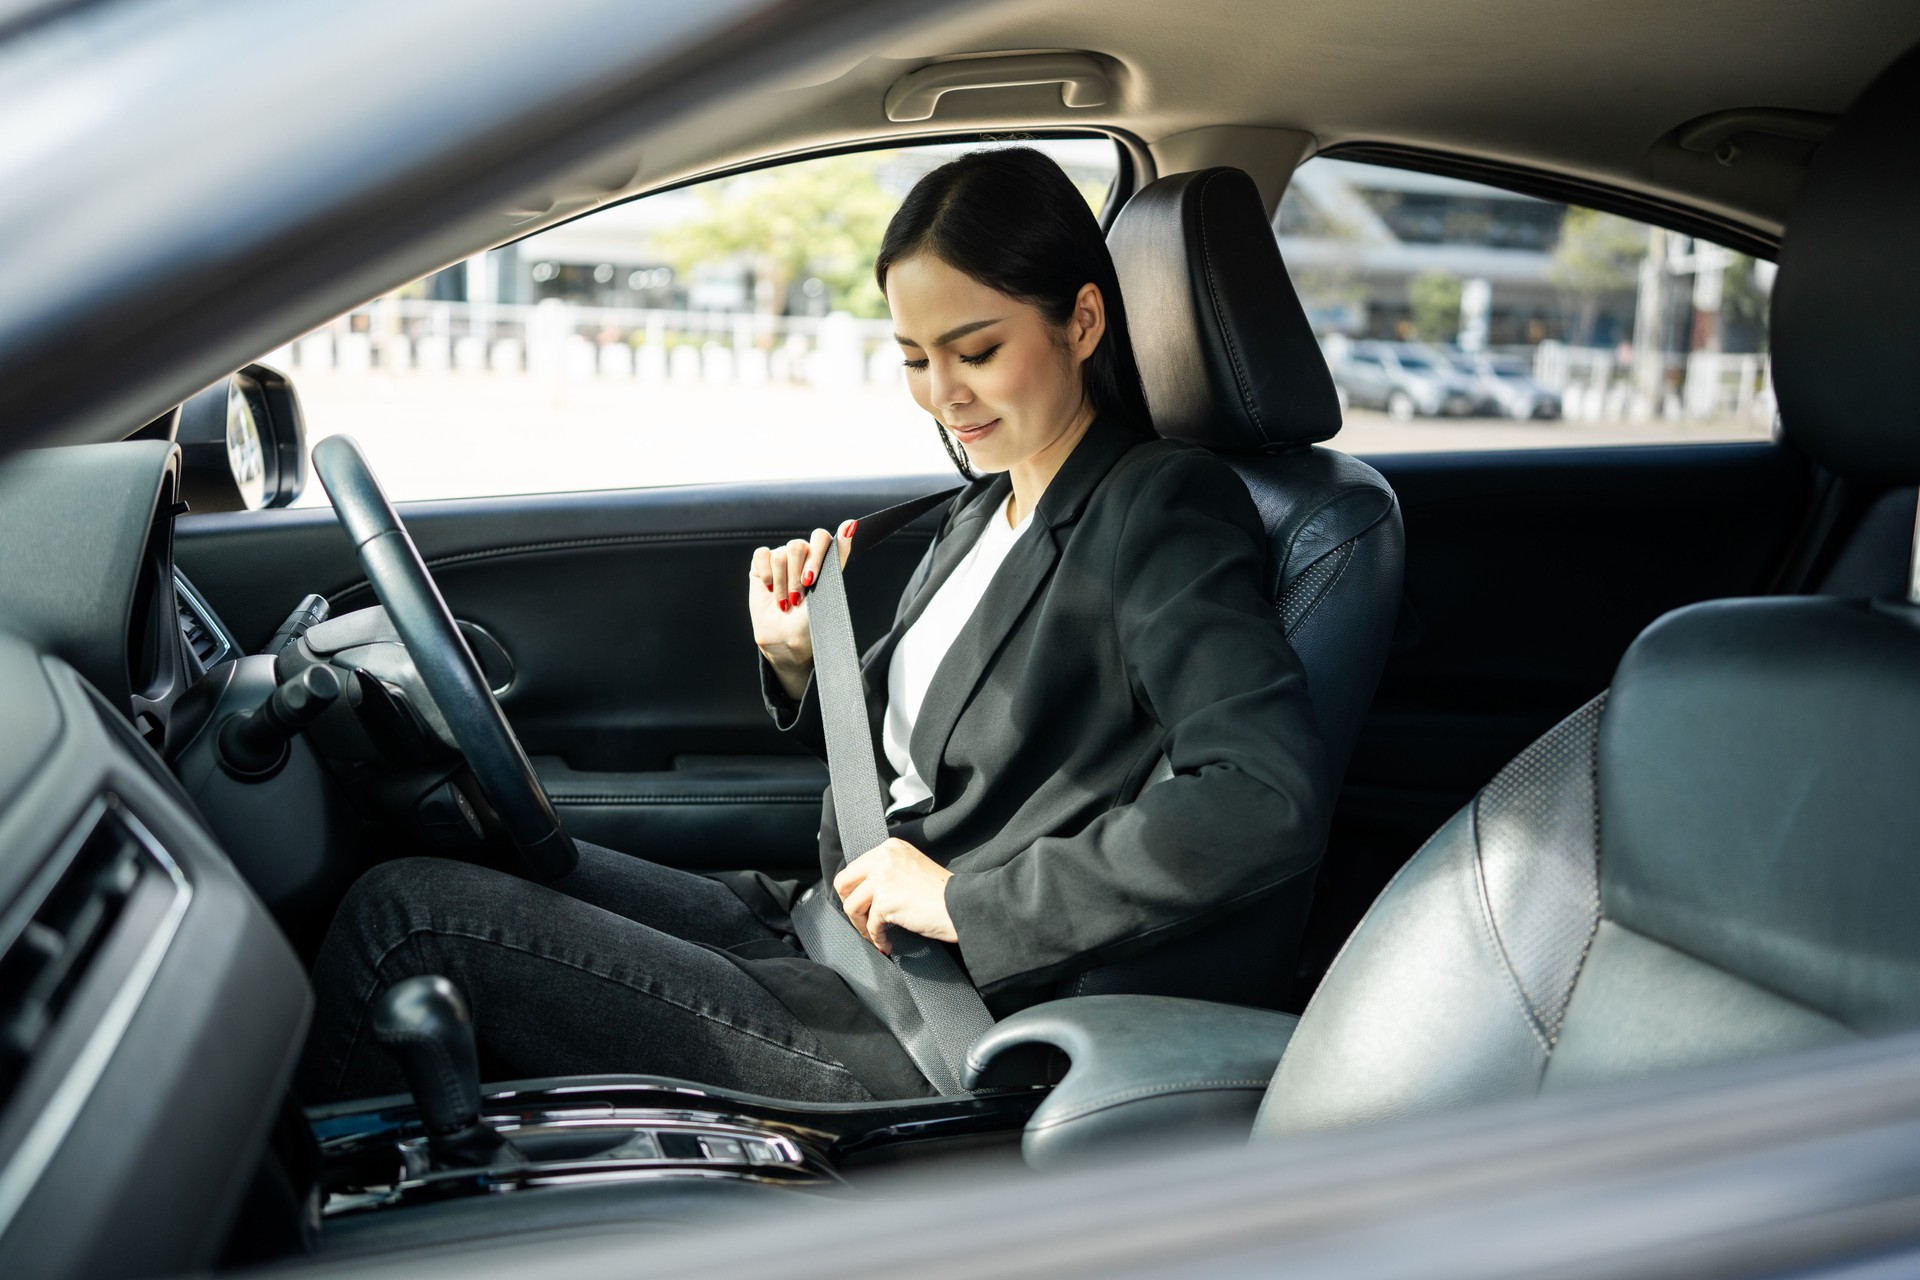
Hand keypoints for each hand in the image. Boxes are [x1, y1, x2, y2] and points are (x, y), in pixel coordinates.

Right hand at [750, 519, 855, 699]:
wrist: (786, 638)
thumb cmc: (812, 618)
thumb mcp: (829, 588)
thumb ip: (838, 556)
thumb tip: (852, 524)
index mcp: (822, 558)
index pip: (821, 538)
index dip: (815, 556)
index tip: (811, 580)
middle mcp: (802, 554)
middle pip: (797, 546)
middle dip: (796, 576)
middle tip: (797, 598)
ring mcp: (781, 558)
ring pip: (779, 555)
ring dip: (781, 583)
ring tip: (785, 602)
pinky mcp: (761, 564)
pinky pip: (762, 555)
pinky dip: (766, 575)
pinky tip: (770, 589)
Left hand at [832, 838, 955, 954]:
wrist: (962, 905)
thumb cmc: (943, 893)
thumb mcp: (911, 868)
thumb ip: (888, 871)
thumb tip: (863, 892)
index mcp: (890, 847)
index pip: (855, 867)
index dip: (855, 891)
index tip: (863, 907)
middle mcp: (883, 857)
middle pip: (843, 883)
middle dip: (850, 906)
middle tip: (862, 921)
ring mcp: (882, 878)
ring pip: (851, 906)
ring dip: (861, 926)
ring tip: (876, 936)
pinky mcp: (885, 900)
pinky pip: (870, 926)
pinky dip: (877, 939)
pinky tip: (887, 944)